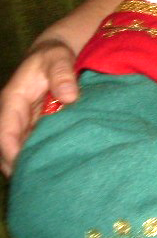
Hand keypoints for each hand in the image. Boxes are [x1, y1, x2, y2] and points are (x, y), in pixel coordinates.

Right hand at [0, 40, 77, 175]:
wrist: (57, 54)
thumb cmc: (55, 55)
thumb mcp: (58, 58)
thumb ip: (62, 74)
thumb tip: (69, 97)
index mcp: (12, 101)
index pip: (4, 133)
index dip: (12, 153)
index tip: (26, 168)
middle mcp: (13, 115)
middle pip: (7, 149)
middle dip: (19, 166)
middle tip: (40, 183)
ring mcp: (23, 123)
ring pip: (19, 150)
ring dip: (30, 164)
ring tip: (51, 179)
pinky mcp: (35, 126)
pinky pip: (33, 145)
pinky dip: (41, 156)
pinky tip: (57, 166)